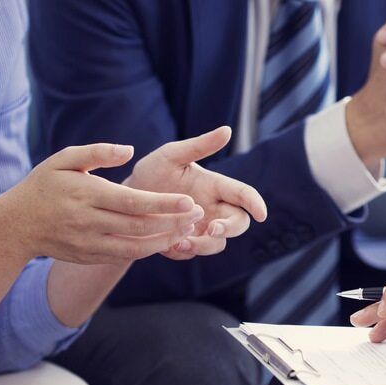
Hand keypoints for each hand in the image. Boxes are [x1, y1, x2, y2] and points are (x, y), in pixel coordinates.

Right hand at [0, 143, 204, 264]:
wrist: (17, 226)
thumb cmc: (44, 185)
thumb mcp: (64, 160)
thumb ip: (97, 152)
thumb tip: (129, 149)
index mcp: (87, 194)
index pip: (133, 201)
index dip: (163, 204)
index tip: (188, 201)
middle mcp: (90, 221)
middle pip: (139, 226)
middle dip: (172, 222)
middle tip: (197, 215)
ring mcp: (90, 243)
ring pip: (135, 246)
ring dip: (164, 240)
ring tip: (188, 230)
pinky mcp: (90, 256)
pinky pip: (124, 256)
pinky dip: (147, 250)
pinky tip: (165, 240)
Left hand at [125, 126, 267, 259]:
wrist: (124, 200)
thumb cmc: (151, 173)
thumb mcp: (171, 156)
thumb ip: (199, 146)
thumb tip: (227, 130)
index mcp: (215, 186)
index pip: (243, 194)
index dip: (255, 204)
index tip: (261, 215)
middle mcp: (214, 209)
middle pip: (238, 223)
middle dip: (230, 228)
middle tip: (213, 229)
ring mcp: (201, 229)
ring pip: (217, 244)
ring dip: (204, 245)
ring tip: (181, 241)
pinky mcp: (186, 245)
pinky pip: (192, 254)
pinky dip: (184, 251)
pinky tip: (168, 244)